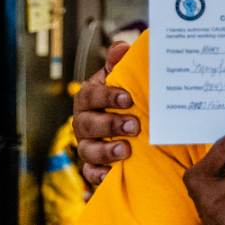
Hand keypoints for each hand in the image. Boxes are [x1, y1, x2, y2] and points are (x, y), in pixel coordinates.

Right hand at [73, 41, 137, 187]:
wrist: (140, 124)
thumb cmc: (129, 96)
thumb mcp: (126, 77)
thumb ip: (122, 62)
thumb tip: (121, 48)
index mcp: (90, 97)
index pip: (90, 95)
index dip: (106, 96)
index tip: (128, 98)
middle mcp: (84, 121)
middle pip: (86, 124)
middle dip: (109, 125)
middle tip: (133, 126)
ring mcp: (88, 145)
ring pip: (86, 150)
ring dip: (105, 151)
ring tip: (125, 151)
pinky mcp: (94, 165)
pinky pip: (90, 173)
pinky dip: (98, 175)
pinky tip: (110, 176)